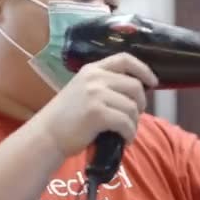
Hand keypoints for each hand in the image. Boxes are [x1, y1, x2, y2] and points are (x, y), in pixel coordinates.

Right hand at [34, 53, 157, 156]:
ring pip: (132, 107)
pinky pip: (126, 122)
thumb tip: (136, 90)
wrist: (47, 134)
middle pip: (134, 86)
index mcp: (92, 69)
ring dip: (134, 124)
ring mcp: (95, 94)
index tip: (152, 82)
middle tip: (134, 117)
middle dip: (141, 104)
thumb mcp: (83, 90)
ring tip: (126, 132)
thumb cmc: (67, 117)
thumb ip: (104, 85)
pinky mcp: (97, 113)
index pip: (125, 59)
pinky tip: (124, 140)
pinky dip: (129, 134)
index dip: (143, 69)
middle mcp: (94, 77)